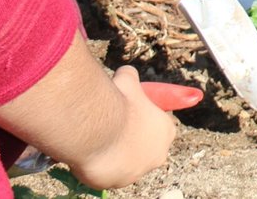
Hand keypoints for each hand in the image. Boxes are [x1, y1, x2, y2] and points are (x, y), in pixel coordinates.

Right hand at [79, 64, 176, 188]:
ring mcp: (137, 172)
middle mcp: (157, 154)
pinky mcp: (115, 184)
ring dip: (114, 155)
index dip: (141, 122)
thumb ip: (130, 77)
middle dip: (130, 142)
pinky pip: (106, 175)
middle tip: (111, 131)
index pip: (158, 128)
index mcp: (166, 131)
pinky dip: (98, 166)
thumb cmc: (119, 103)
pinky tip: (90, 155)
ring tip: (98, 142)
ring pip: (125, 164)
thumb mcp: (127, 80)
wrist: (99, 129)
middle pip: (144, 149)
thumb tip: (126, 72)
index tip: (127, 117)